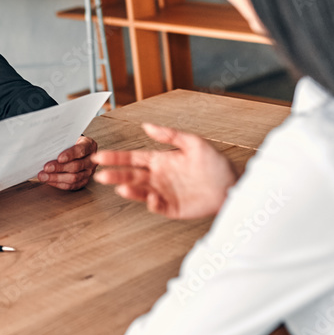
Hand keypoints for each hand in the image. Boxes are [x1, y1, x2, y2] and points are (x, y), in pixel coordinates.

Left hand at [37, 136, 97, 190]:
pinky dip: (59, 184)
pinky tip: (49, 181)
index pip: (81, 150)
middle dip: (59, 168)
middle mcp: (92, 160)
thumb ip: (62, 143)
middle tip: (46, 168)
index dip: (70, 154)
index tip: (59, 158)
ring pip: (74, 178)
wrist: (79, 150)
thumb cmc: (72, 143)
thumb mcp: (69, 139)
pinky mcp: (84, 181)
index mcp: (89, 145)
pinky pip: (72, 185)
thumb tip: (46, 150)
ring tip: (44, 176)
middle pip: (76, 166)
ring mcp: (89, 172)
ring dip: (56, 178)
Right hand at [92, 123, 236, 218]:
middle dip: (115, 174)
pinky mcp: (173, 208)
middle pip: (131, 175)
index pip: (133, 158)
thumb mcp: (194, 143)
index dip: (116, 158)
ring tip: (120, 187)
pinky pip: (158, 206)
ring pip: (141, 191)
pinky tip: (150, 198)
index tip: (100, 156)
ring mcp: (164, 193)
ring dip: (129, 190)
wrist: (233, 186)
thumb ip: (170, 134)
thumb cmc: (216, 164)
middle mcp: (158, 176)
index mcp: (160, 160)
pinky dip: (152, 203)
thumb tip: (146, 125)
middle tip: (101, 175)